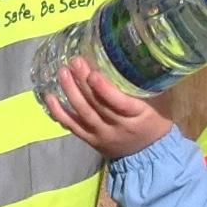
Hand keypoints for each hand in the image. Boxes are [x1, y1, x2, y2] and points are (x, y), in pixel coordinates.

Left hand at [44, 58, 175, 160]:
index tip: (93, 74)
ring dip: (70, 92)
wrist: (148, 153)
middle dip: (84, 83)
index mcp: (138, 116)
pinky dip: (59, 112)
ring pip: (83, 114)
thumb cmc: (154, 119)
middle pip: (98, 106)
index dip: (105, 90)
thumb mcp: (158, 101)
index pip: (120, 104)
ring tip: (62, 72)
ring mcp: (102, 135)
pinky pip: (72, 126)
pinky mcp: (90, 140)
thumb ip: (145, 82)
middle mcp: (118, 127)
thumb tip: (133, 52)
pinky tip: (49, 97)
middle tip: (74, 62)